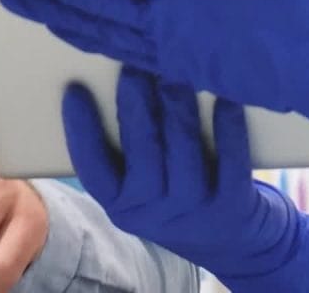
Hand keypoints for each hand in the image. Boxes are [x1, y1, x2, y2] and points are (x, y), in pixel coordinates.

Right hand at [65, 68, 308, 292]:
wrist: (231, 239)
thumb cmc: (174, 192)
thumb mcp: (141, 181)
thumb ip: (127, 146)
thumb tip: (110, 77)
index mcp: (121, 204)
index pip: (93, 170)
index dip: (81, 132)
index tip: (75, 90)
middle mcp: (152, 212)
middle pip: (142, 158)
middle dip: (136, 109)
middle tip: (134, 68)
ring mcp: (193, 212)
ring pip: (184, 160)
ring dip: (178, 113)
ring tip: (175, 75)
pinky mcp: (232, 207)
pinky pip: (230, 165)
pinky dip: (229, 132)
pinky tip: (225, 101)